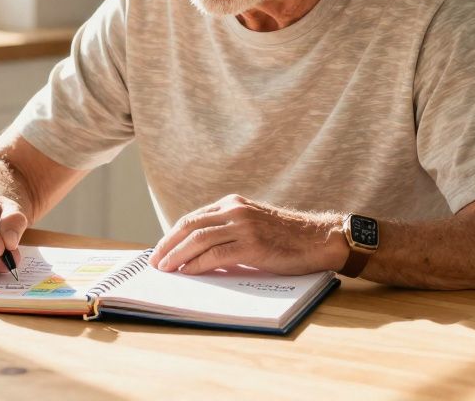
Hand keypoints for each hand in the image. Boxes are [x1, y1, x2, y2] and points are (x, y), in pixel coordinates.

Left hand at [149, 194, 346, 275]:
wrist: (319, 239)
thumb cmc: (287, 237)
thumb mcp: (253, 223)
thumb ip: (229, 229)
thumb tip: (199, 249)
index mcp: (233, 203)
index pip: (194, 217)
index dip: (174, 234)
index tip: (161, 249)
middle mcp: (235, 210)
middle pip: (190, 225)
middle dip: (168, 244)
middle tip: (155, 261)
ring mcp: (244, 226)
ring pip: (199, 239)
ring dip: (177, 255)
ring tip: (166, 268)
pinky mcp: (252, 245)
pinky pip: (216, 255)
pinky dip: (197, 264)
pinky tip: (188, 272)